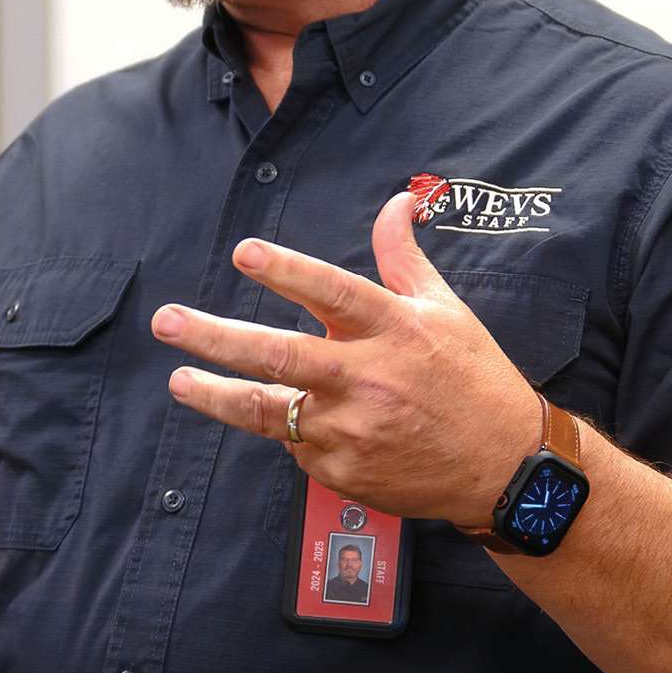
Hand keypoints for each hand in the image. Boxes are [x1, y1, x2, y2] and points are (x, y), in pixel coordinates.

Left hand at [152, 192, 544, 526]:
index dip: (287, 271)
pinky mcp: (341, 471)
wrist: (504, 467)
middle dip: (215, 337)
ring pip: (267, 410)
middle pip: (279, 355)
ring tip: (180, 379)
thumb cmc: (472, 378)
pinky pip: (296, 445)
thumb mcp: (445, 309)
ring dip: (216, 396)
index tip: (244, 253)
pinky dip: (287, 427)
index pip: (332, 292)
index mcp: (394, 330)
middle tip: (167, 322)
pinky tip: (290, 417)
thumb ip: (403, 257)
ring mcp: (350, 430)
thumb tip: (396, 201)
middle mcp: (367, 378)